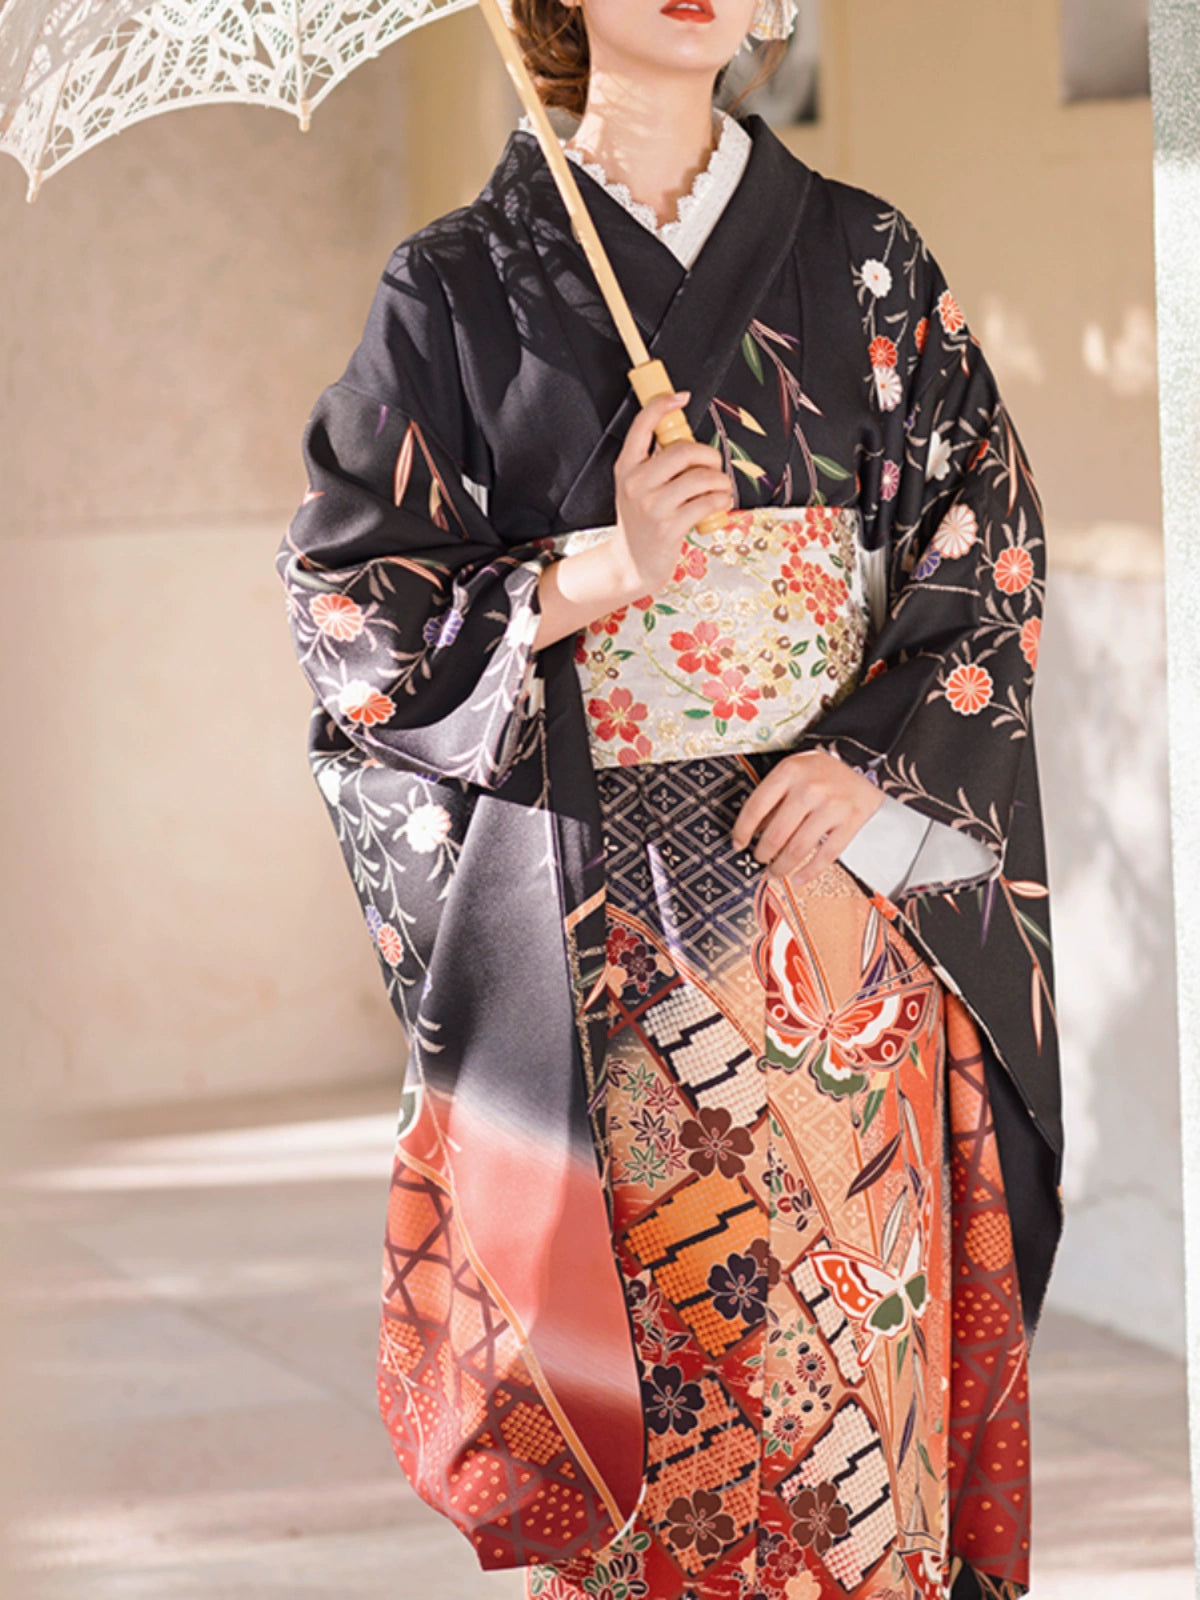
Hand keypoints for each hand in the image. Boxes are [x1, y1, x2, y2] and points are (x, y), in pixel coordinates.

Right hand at [610, 389, 733, 596]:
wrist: (632, 563)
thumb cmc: (641, 520)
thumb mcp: (636, 487)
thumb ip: (654, 462)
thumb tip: (686, 436)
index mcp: (626, 467)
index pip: (642, 425)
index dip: (663, 405)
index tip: (682, 397)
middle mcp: (636, 483)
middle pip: (682, 450)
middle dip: (708, 455)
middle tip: (713, 465)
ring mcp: (652, 506)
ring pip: (700, 477)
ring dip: (720, 480)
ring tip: (721, 488)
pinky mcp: (670, 527)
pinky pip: (708, 502)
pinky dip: (722, 500)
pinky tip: (721, 503)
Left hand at [730, 750, 883, 882]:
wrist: (863, 759)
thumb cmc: (821, 769)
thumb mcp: (792, 771)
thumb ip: (772, 798)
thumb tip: (752, 832)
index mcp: (789, 772)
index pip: (756, 807)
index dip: (742, 831)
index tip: (738, 844)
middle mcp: (810, 788)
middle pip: (776, 833)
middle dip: (763, 853)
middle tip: (760, 860)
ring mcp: (832, 805)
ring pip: (798, 848)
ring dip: (782, 866)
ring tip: (775, 872)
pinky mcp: (851, 820)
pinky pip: (826, 855)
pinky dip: (809, 872)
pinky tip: (799, 878)